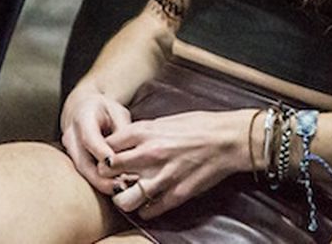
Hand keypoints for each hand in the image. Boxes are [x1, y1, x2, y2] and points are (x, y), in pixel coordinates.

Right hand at [59, 85, 132, 196]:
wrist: (82, 109)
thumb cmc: (104, 110)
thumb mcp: (117, 112)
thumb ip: (123, 131)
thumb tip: (131, 153)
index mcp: (82, 118)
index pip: (89, 138)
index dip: (101, 153)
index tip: (115, 164)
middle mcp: (71, 136)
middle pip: (83, 163)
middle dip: (103, 178)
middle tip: (124, 186)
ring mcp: (70, 151)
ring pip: (83, 173)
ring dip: (103, 184)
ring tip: (124, 189)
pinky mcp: (73, 162)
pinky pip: (86, 175)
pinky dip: (101, 183)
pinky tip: (118, 187)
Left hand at [101, 110, 249, 219]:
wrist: (228, 140)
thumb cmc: (199, 126)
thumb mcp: (165, 121)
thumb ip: (142, 133)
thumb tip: (124, 143)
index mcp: (145, 132)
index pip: (107, 146)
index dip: (104, 153)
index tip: (108, 158)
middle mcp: (149, 155)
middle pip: (108, 172)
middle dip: (107, 176)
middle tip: (114, 178)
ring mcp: (162, 177)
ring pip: (124, 200)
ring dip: (123, 199)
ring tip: (128, 194)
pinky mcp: (176, 194)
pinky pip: (149, 211)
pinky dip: (145, 210)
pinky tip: (149, 203)